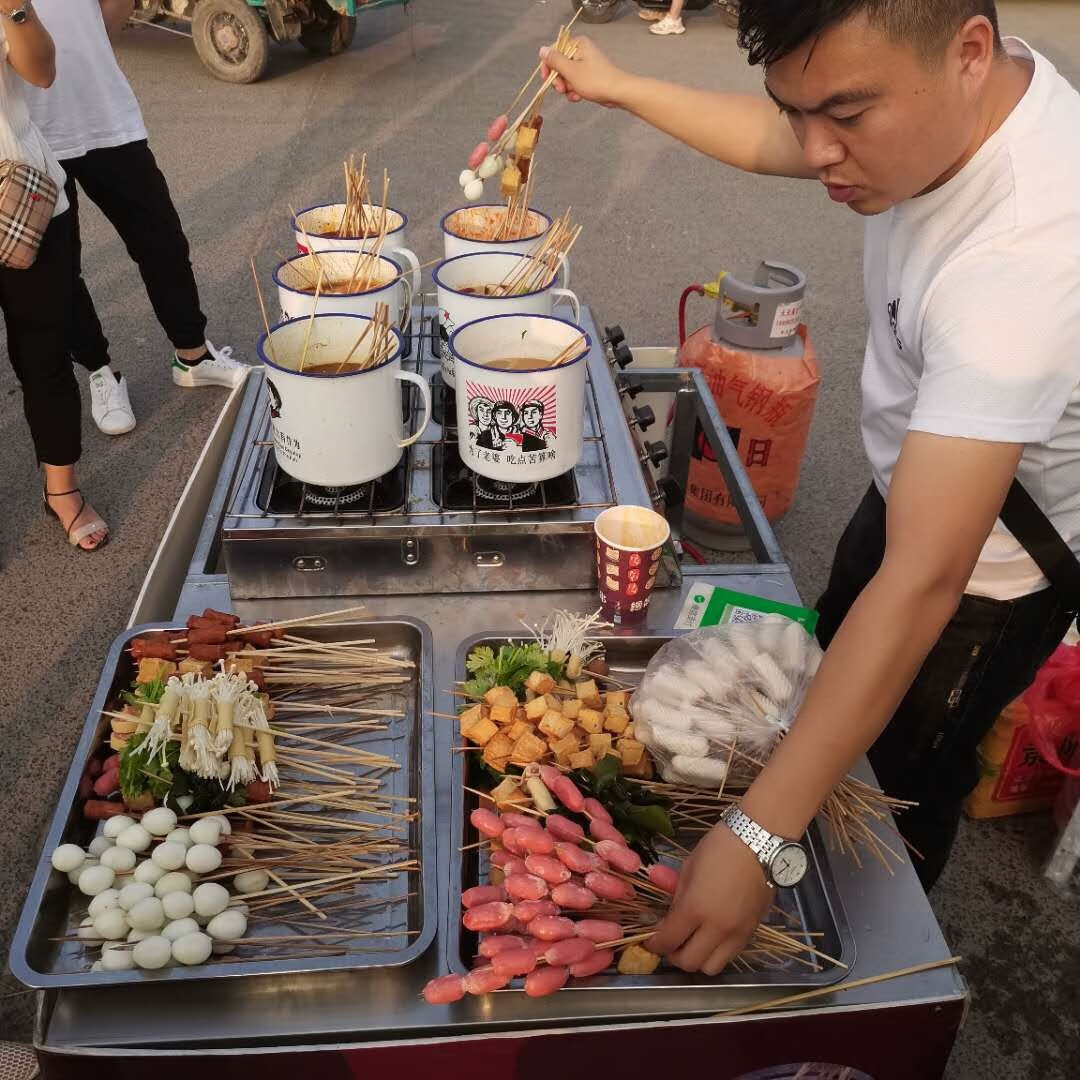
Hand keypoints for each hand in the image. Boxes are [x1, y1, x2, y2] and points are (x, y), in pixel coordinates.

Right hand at [539, 37, 628, 107]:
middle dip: (559, 80)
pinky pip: (575, 82)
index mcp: (577, 44)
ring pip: (566, 76)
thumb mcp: (571, 70)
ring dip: (567, 88)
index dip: (548, 66)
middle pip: (559, 65)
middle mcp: (581, 51)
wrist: (618, 93)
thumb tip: (542, 49)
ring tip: (573, 94)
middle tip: (562, 90)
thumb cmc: (596, 81)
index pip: (554, 51)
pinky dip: (574, 90)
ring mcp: (585, 63)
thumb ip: (555, 60)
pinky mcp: (589, 75)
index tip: (547, 79)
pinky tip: (578, 97)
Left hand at [649, 823, 774, 974]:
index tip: (651, 942)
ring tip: (692, 944)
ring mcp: (737, 933)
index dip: (655, 945)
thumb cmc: (718, 848)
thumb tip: (668, 919)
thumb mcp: (688, 869)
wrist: (758, 843)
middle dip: (674, 956)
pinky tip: (712, 936)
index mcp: (695, 909)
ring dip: (698, 959)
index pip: (669, 941)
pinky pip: (731, 955)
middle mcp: (717, 928)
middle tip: (670, 944)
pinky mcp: (753, 932)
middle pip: (689, 963)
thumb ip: (677, 898)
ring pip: (712, 967)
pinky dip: (717, 952)